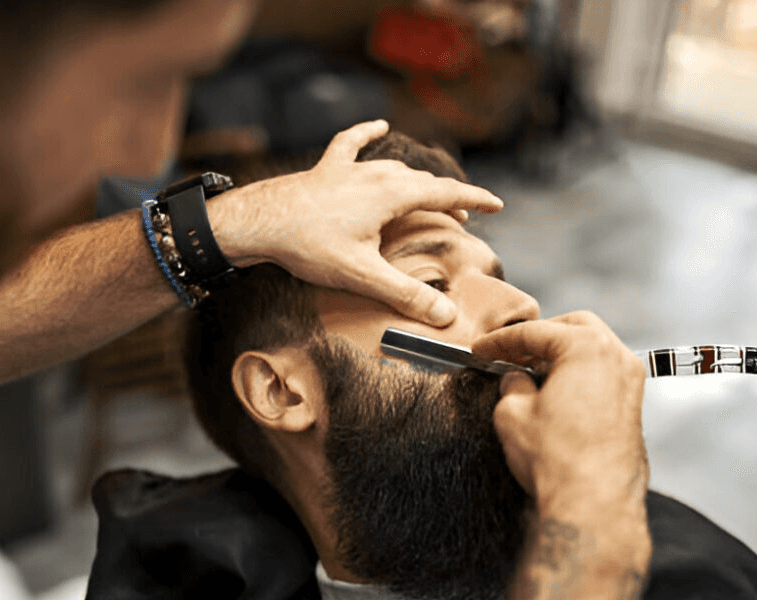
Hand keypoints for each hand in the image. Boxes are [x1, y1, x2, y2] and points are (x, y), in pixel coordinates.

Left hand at [207, 120, 502, 326]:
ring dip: (415, 182)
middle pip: (423, 183)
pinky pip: (353, 144)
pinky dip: (368, 135)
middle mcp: (376, 173)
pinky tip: (378, 126)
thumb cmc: (309, 245)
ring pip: (394, 168)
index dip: (474, 200)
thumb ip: (406, 294)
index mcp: (392, 193)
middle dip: (446, 198)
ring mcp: (351, 168)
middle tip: (461, 217)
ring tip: (428, 194)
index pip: (446, 193)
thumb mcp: (363, 275)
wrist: (258, 221)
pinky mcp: (326, 169)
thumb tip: (445, 316)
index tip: (497, 205)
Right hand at [472, 311, 648, 514]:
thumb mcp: (512, 414)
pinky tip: (556, 393)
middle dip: (540, 337)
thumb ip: (511, 386)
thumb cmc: (559, 459)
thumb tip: (515, 381)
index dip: (500, 341)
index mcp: (586, 347)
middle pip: (573, 329)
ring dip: (562, 355)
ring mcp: (631, 382)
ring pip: (593, 351)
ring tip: (532, 373)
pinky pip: (604, 375)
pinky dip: (579, 375)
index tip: (482, 349)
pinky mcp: (633, 408)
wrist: (594, 502)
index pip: (534, 332)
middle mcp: (616, 357)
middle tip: (511, 353)